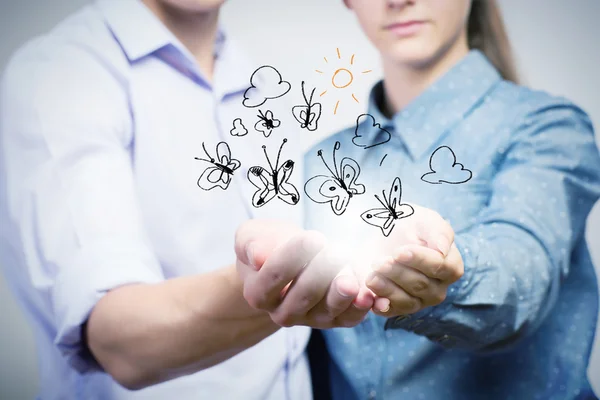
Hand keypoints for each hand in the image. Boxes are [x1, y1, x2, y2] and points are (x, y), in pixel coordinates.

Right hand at [235, 220, 374, 328]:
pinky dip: (360, 307)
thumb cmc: (269, 245)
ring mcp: (311, 319)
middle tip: (334, 251)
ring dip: (341, 294)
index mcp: (258, 293)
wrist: (289, 261)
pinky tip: (367, 294)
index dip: (293, 257)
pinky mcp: (336, 319)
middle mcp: (283, 313)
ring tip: (349, 279)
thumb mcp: (252, 236)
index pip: (275, 276)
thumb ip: (250, 244)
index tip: (312, 237)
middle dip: (321, 273)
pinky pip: (349, 318)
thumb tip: (258, 256)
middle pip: (303, 296)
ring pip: (327, 310)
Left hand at [365, 206, 463, 316]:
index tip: (399, 252)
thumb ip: (439, 231)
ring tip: (371, 276)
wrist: (383, 234)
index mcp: (450, 266)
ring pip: (407, 301)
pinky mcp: (396, 307)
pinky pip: (391, 311)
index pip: (441, 268)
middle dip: (398, 273)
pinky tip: (371, 298)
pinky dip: (381, 305)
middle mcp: (437, 288)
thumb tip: (443, 249)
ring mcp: (418, 301)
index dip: (420, 260)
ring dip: (388, 289)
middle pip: (421, 285)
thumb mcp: (425, 220)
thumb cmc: (411, 226)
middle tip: (380, 262)